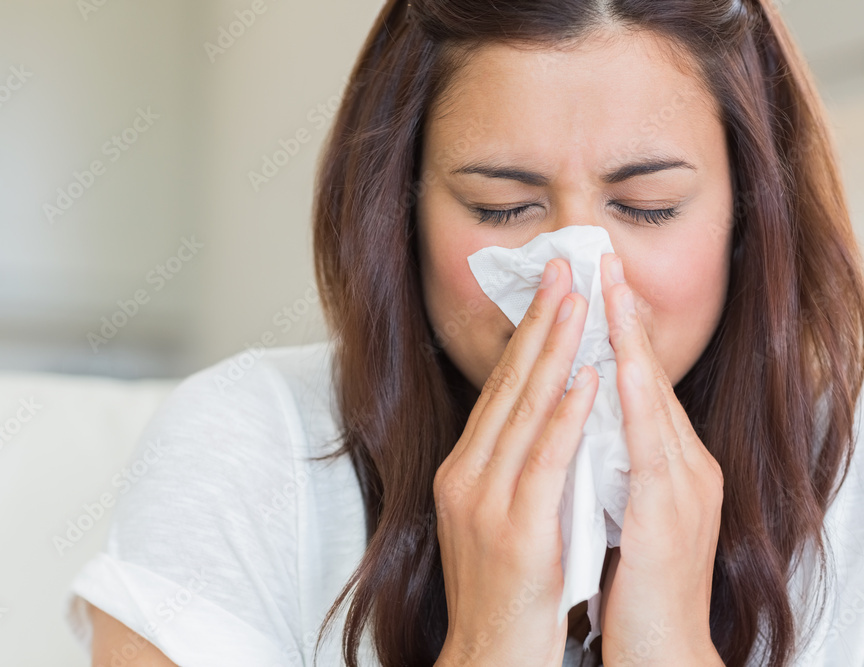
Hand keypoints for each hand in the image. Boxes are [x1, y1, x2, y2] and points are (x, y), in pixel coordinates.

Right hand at [433, 257, 598, 666]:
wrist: (489, 654)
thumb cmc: (502, 591)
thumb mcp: (495, 516)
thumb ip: (509, 467)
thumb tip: (539, 421)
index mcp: (464, 469)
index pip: (499, 391)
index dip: (526, 338)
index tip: (550, 294)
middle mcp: (467, 474)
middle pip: (507, 386)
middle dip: (539, 324)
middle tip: (563, 270)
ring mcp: (486, 499)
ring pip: (523, 410)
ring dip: (554, 350)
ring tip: (578, 301)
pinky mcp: (516, 526)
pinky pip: (545, 458)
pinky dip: (566, 413)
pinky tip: (585, 376)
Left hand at [596, 252, 724, 665]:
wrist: (661, 652)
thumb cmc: (634, 587)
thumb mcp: (619, 509)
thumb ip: (607, 463)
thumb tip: (577, 422)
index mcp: (666, 464)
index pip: (637, 384)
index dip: (617, 335)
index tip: (594, 287)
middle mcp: (682, 465)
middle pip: (648, 375)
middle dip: (623, 316)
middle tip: (602, 261)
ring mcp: (681, 484)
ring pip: (651, 396)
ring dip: (627, 338)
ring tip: (608, 287)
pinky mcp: (669, 511)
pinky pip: (647, 443)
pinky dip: (630, 400)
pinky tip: (612, 366)